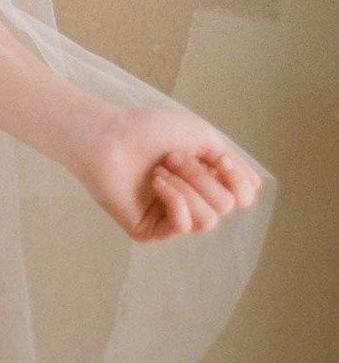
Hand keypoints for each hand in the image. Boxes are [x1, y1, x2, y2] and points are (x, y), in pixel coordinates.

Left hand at [72, 104, 264, 244]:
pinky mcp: (151, 232)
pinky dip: (174, 199)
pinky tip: (155, 182)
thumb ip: (232, 164)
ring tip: (161, 169)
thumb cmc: (149, 130)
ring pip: (210, 220)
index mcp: (204, 179)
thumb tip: (256, 188)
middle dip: (201, 177)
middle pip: (227, 205)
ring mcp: (170, 218)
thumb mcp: (202, 137)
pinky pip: (184, 226)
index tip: (219, 158)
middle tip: (172, 156)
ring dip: (188, 188)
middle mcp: (190, 200)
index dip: (238, 180)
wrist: (107, 136)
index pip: (244, 197)